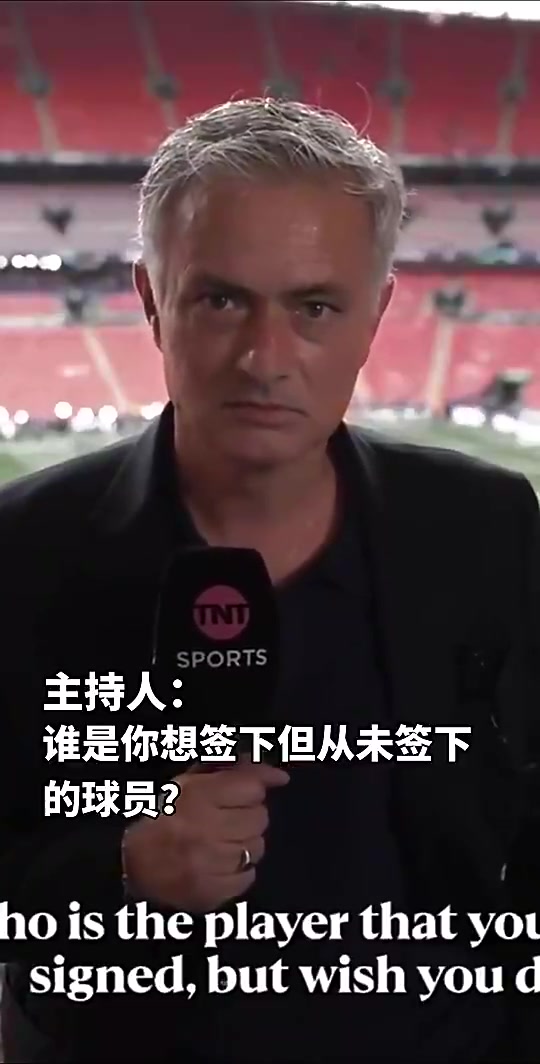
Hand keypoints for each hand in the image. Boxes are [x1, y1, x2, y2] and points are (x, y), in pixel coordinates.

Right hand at [121, 759, 289, 911]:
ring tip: (221, 843)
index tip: (238, 796)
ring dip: (244, 843)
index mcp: (197, 796)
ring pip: (257, 848)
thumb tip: (279, 776)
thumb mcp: (192, 784)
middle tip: (226, 820)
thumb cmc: (167, 817)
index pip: (253, 788)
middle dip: (248, 816)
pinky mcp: (211, 892)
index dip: (249, 791)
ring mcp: (209, 864)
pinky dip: (239, 871)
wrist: (133, 864)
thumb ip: (235, 771)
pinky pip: (248, 877)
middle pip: (260, 818)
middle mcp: (204, 829)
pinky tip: (220, 864)